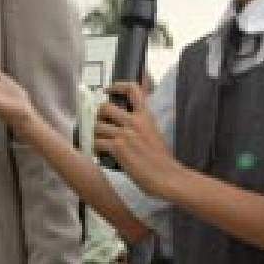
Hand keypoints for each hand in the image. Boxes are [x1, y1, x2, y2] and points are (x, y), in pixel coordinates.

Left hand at [93, 82, 179, 197]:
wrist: (167, 177)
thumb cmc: (162, 160)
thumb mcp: (155, 132)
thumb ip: (142, 123)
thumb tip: (129, 119)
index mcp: (146, 116)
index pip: (132, 89)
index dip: (117, 86)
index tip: (108, 90)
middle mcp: (135, 121)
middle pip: (105, 107)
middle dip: (98, 116)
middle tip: (100, 123)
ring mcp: (126, 134)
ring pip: (98, 125)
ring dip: (95, 134)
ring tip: (100, 141)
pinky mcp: (118, 148)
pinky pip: (97, 142)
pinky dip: (95, 147)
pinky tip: (100, 153)